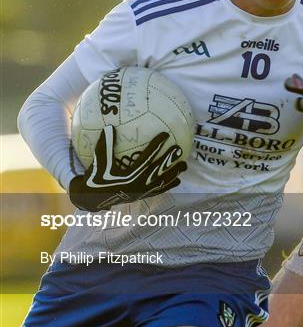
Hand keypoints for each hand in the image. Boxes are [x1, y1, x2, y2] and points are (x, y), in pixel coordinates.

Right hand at [69, 125, 186, 210]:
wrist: (92, 199)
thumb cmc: (95, 178)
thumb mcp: (99, 162)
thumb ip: (104, 146)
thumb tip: (109, 127)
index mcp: (129, 177)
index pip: (146, 159)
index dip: (156, 146)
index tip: (165, 135)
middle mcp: (137, 185)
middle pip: (158, 171)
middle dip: (169, 160)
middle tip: (179, 150)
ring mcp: (141, 192)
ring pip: (161, 182)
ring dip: (174, 174)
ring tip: (185, 166)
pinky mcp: (142, 196)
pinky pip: (158, 191)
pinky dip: (168, 185)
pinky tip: (177, 180)